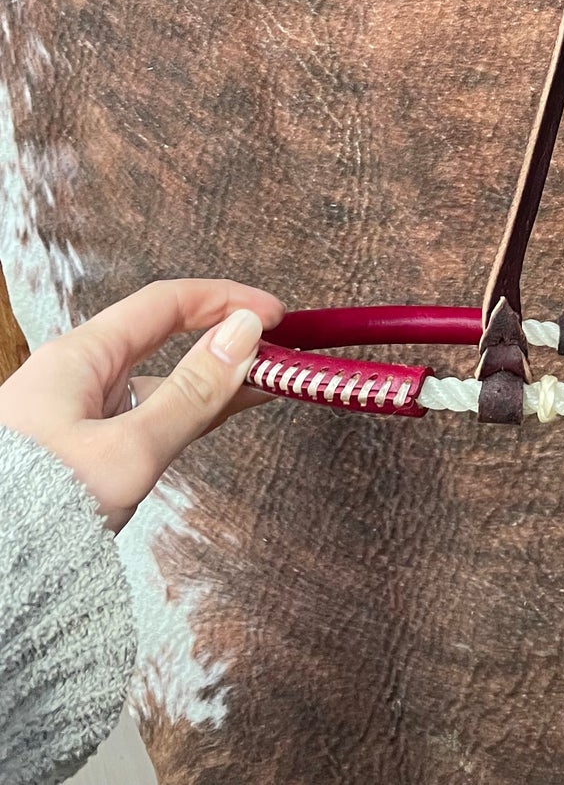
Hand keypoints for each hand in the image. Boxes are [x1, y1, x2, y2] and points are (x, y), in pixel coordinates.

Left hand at [0, 279, 284, 530]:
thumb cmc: (39, 509)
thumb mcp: (130, 450)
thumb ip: (193, 392)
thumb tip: (245, 332)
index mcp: (80, 357)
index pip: (166, 303)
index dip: (226, 301)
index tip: (276, 316)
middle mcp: (77, 377)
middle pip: (164, 339)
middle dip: (224, 340)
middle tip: (277, 354)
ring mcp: (77, 414)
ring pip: (157, 381)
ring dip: (210, 380)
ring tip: (263, 387)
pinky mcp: (80, 450)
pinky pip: (145, 415)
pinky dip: (186, 412)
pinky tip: (216, 415)